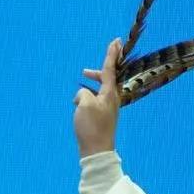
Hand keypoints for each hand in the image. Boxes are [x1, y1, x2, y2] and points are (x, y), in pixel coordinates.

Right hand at [74, 37, 122, 158]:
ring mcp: (108, 109)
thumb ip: (83, 92)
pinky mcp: (103, 118)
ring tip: (76, 95)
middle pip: (106, 79)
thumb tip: (83, 95)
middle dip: (96, 73)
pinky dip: (86, 100)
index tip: (117, 40)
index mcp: (109, 93)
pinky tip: (77, 106)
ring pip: (99, 91)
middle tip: (85, 71)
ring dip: (89, 88)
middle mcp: (112, 99)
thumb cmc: (91, 127)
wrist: (96, 152)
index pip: (111, 68)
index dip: (112, 54)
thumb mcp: (84, 103)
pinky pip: (95, 101)